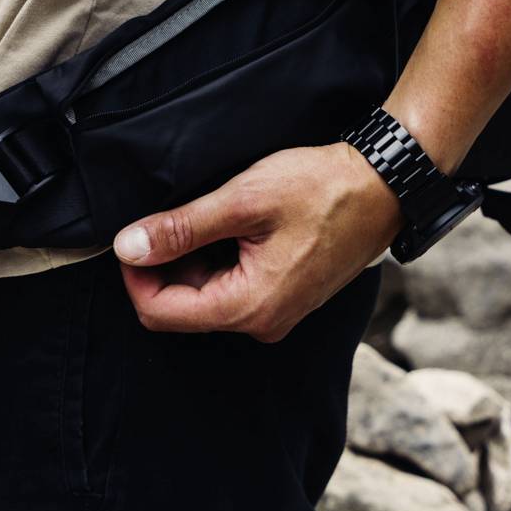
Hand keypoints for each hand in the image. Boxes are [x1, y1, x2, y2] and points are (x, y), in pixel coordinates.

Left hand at [112, 143, 402, 341]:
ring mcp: (275, 313)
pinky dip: (215, 260)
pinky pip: (230, 289)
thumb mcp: (242, 200)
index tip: (131, 236)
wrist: (382, 186)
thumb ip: (181, 228)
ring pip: (204, 298)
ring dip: (189, 260)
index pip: (160, 313)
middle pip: (180, 309)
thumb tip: (128, 247)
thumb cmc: (320, 189)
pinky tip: (225, 225)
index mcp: (249, 308)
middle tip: (167, 217)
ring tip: (204, 215)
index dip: (134, 275)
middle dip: (161, 266)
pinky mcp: (283, 297)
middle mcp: (261, 323)